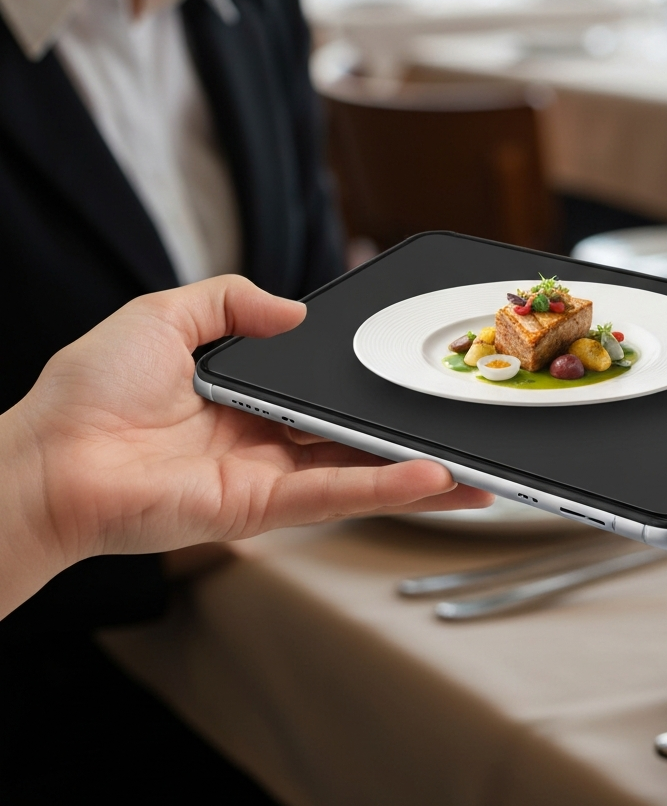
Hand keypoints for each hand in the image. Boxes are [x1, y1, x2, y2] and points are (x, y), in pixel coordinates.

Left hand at [0, 275, 490, 615]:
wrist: (46, 459)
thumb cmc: (85, 392)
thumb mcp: (163, 313)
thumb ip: (230, 298)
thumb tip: (294, 310)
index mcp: (247, 397)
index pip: (327, 393)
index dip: (374, 387)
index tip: (418, 379)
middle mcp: (265, 442)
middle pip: (358, 440)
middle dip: (415, 440)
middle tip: (469, 434)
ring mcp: (268, 478)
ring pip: (360, 474)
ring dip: (421, 474)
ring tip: (480, 471)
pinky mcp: (260, 507)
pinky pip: (334, 496)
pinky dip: (385, 489)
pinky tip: (433, 479)